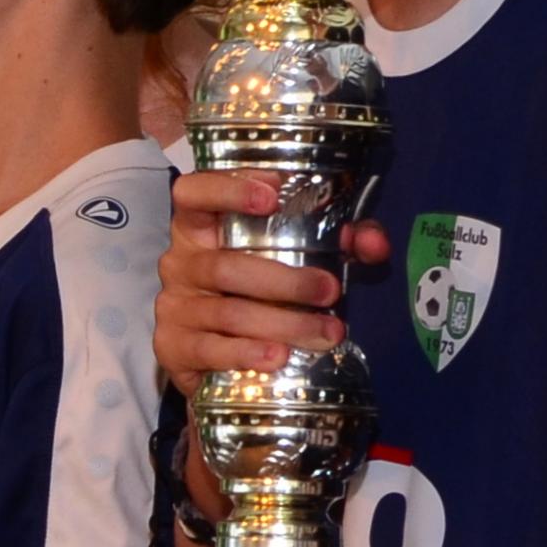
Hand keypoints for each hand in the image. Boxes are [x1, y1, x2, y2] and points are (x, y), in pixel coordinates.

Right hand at [156, 172, 389, 394]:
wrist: (213, 355)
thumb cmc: (256, 291)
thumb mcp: (293, 257)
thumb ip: (337, 241)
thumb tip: (372, 242)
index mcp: (200, 228)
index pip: (194, 194)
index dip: (226, 189)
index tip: (272, 196)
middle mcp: (180, 262)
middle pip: (224, 265)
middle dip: (284, 280)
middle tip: (330, 290)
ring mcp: (174, 306)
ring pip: (228, 312)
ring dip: (282, 324)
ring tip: (325, 333)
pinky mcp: (173, 347)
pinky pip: (210, 350)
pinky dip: (247, 353)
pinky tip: (278, 357)